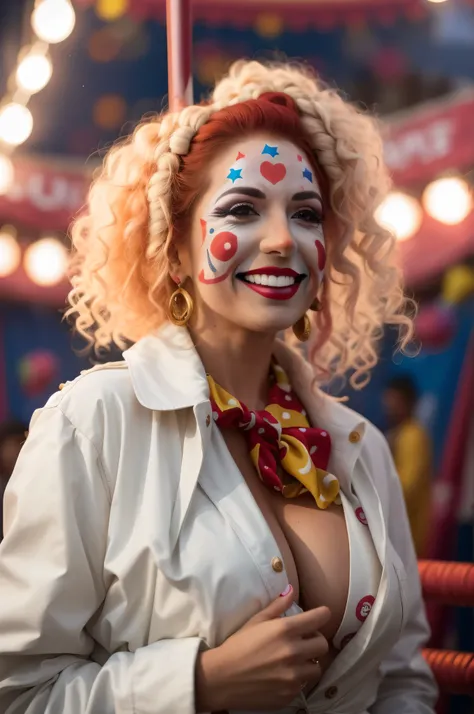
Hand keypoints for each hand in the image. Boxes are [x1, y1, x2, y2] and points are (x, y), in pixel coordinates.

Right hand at [195, 585, 330, 711]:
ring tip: (296, 660)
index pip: (319, 618)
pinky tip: (283, 674)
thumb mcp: (256, 621)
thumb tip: (292, 591)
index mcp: (285, 630)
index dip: (322, 615)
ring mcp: (293, 676)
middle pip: (323, 644)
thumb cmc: (237, 645)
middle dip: (315, 640)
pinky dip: (298, 679)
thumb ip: (277, 606)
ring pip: (317, 667)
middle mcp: (293, 652)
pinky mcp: (289, 694)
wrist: (221, 678)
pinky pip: (303, 685)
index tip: (320, 615)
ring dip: (309, 662)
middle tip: (304, 640)